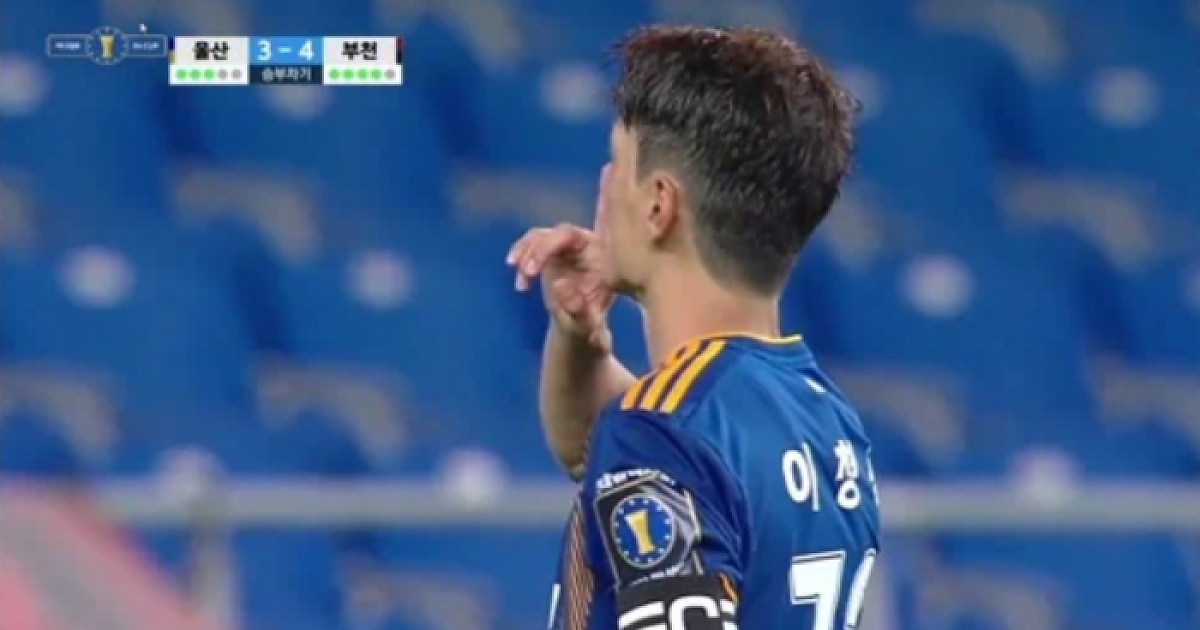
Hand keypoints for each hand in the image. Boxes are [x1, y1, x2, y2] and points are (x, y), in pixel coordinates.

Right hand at [507, 167, 615, 351]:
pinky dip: (522, 259)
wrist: (579, 328)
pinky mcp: (546, 254)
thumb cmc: (590, 323)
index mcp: (602, 254)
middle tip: (529, 271)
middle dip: (542, 249)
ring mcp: (562, 248)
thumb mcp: (586, 322)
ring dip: (527, 253)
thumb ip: (576, 308)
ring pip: (540, 237)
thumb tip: (559, 284)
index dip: (605, 195)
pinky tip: (520, 284)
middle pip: (560, 233)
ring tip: (523, 276)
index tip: (608, 169)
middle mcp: (583, 245)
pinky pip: (529, 246)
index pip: (604, 222)